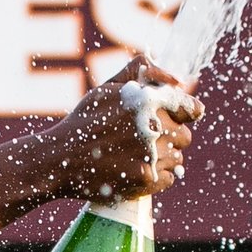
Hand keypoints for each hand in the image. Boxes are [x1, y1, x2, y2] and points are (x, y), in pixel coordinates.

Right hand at [42, 60, 197, 203]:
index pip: (191, 108)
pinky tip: (138, 171)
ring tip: (137, 157)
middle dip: (169, 137)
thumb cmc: (85, 121)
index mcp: (149, 101)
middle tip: (145, 140)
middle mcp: (155, 126)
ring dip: (163, 158)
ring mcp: (152, 155)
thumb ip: (142, 72)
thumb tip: (178, 78)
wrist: (60, 159)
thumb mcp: (109, 87)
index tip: (178, 119)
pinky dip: (158, 177)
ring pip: (177, 158)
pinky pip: (170, 178)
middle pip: (184, 136)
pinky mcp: (147, 179)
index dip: (186, 114)